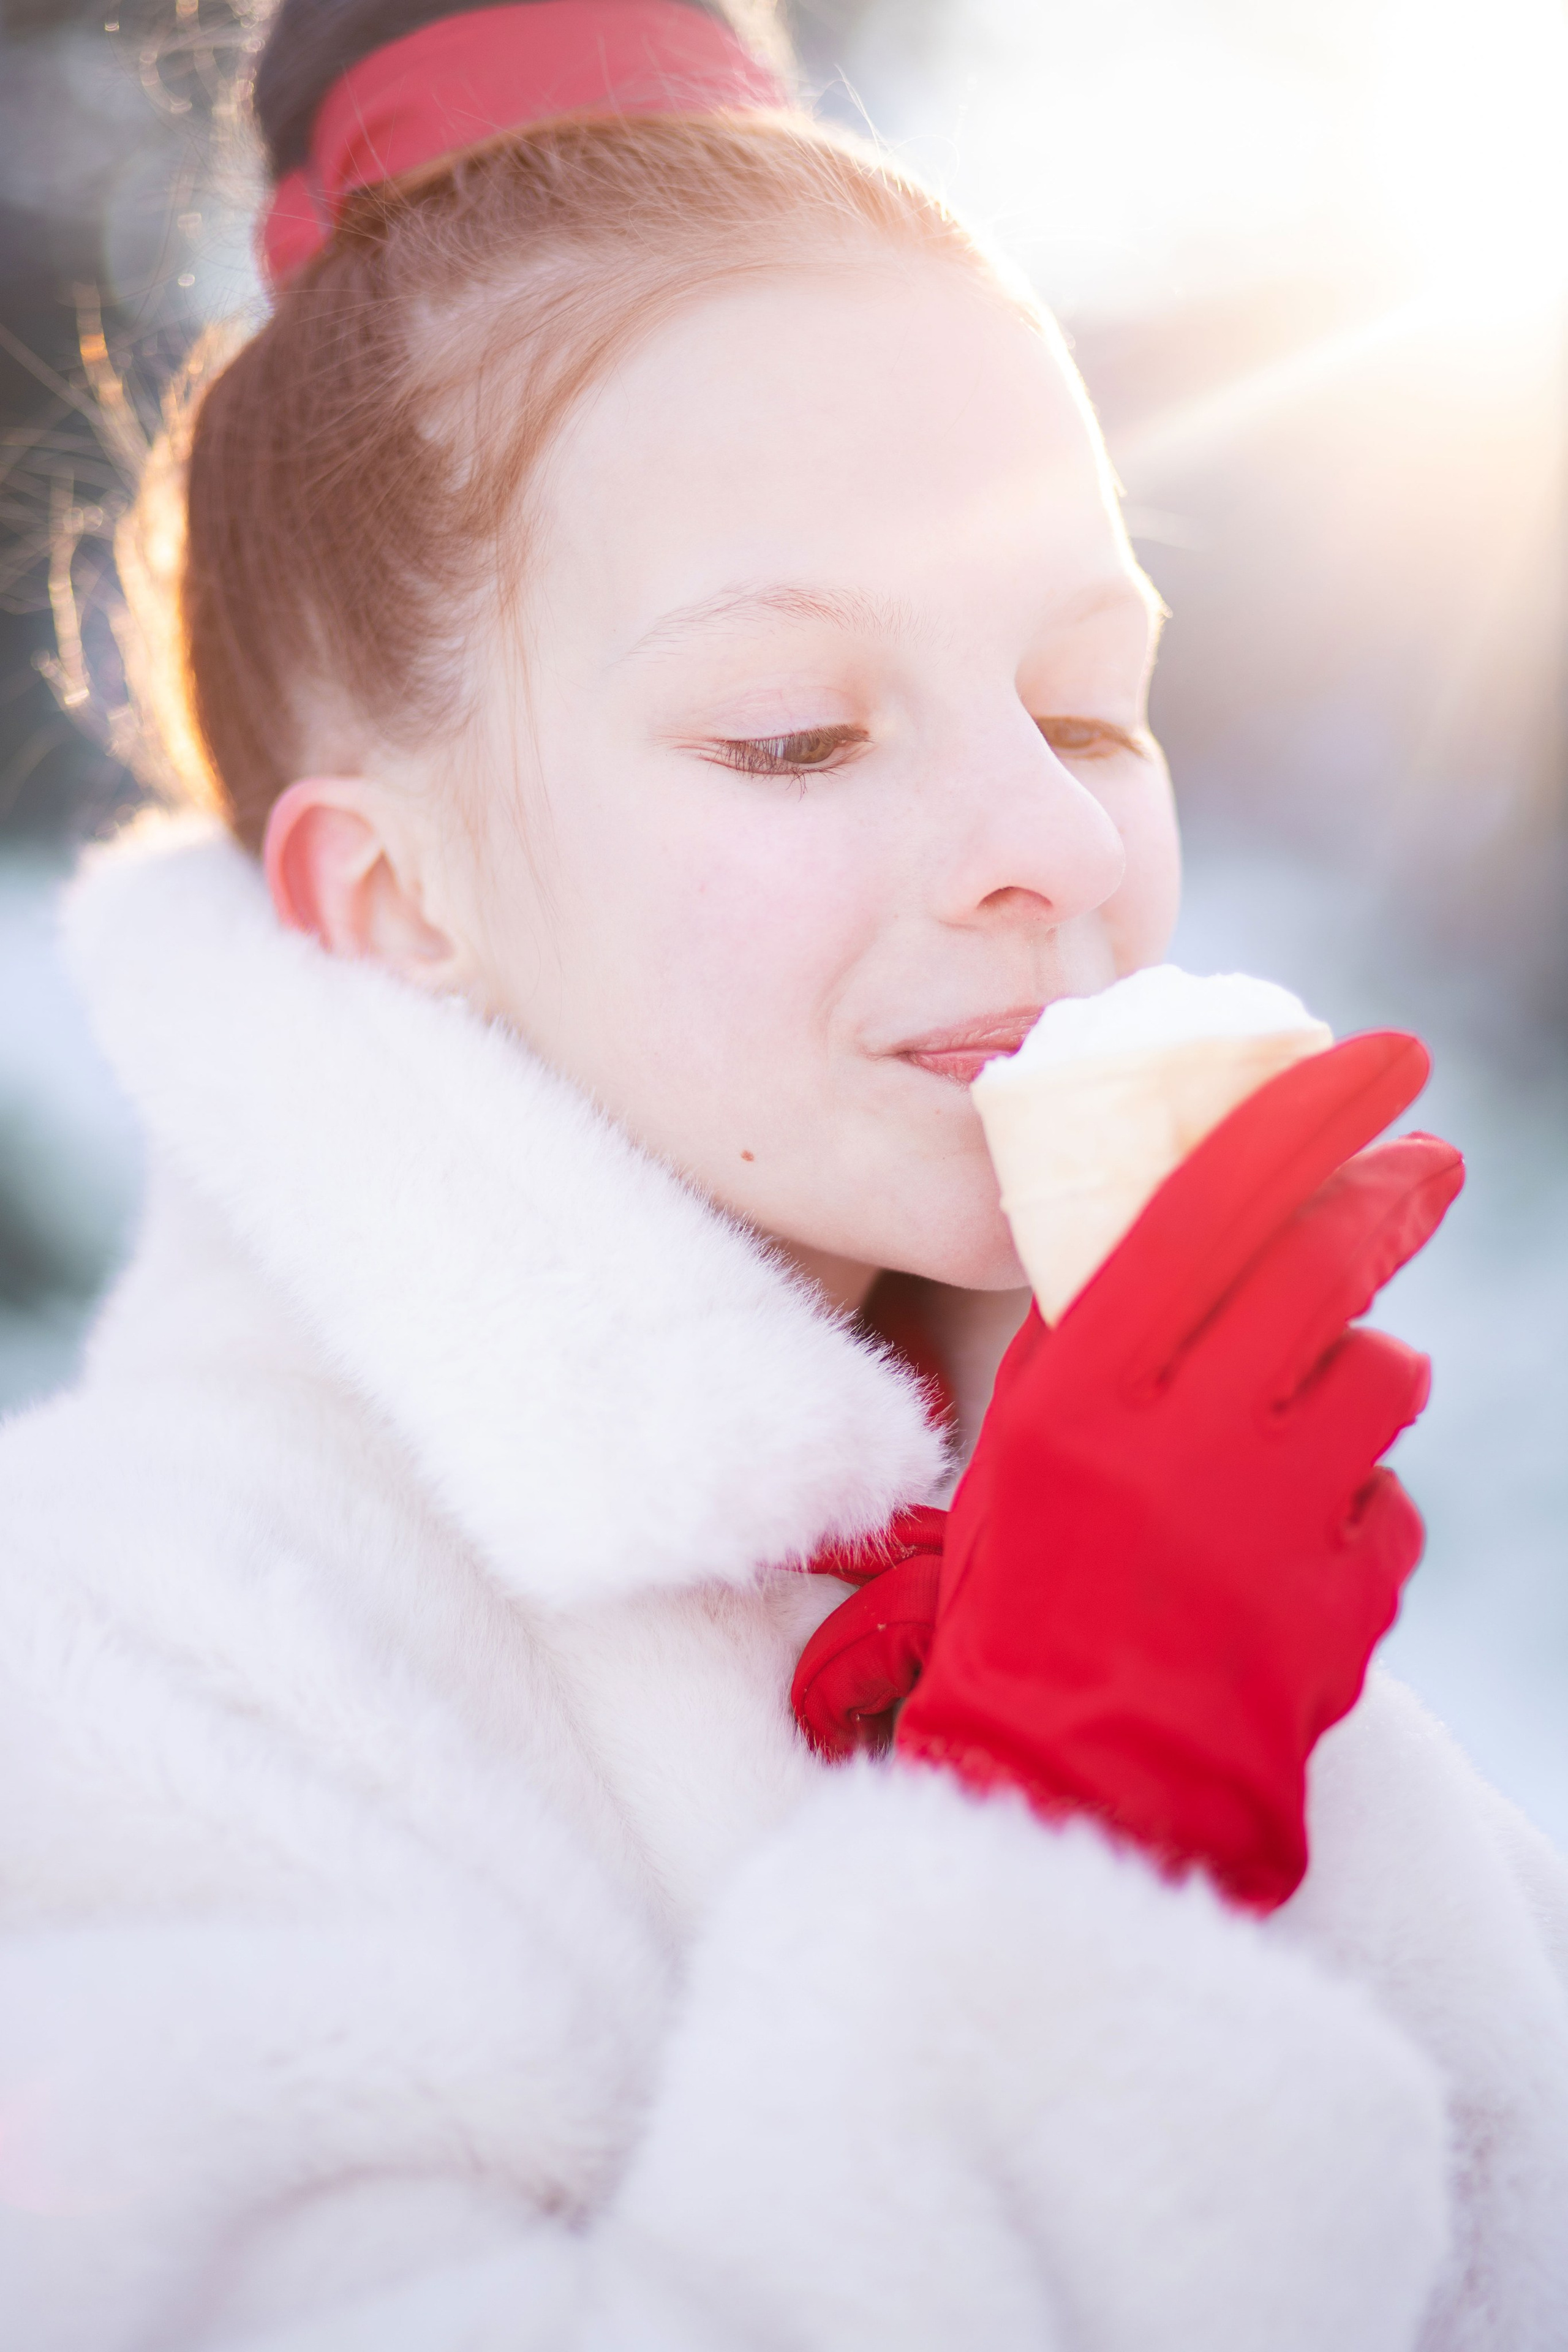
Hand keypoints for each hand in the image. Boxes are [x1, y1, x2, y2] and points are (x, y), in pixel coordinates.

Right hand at [800, 1034, 1462, 1910]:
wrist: (1064, 1787)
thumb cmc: (1023, 1601)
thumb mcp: (1027, 1442)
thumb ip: (1101, 1339)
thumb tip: (1194, 1226)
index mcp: (1084, 1390)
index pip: (1213, 1205)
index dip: (1307, 1116)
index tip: (1379, 1055)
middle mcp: (1181, 1442)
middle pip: (1323, 1271)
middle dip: (1391, 1200)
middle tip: (1427, 1165)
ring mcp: (1269, 1528)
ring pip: (1382, 1382)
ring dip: (1365, 1376)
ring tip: (1310, 1419)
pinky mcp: (1339, 1608)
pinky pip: (1391, 1507)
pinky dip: (1360, 1507)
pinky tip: (1298, 1549)